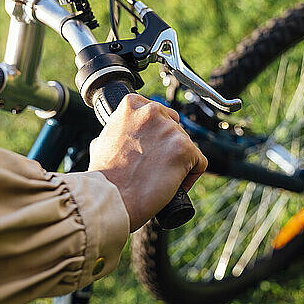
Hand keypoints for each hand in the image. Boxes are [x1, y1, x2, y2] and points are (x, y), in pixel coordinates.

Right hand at [88, 94, 207, 231]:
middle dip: (169, 146)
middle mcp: (152, 111)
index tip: (150, 150)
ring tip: (160, 178)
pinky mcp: (184, 148)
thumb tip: (130, 132)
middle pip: (175, 127)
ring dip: (178, 161)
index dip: (157, 135)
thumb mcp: (104, 139)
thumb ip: (122, 128)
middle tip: (155, 166)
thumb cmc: (105, 177)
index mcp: (132, 104)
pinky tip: (174, 184)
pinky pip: (199, 162)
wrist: (110, 199)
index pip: (159, 114)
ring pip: (187, 145)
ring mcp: (170, 129)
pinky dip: (190, 176)